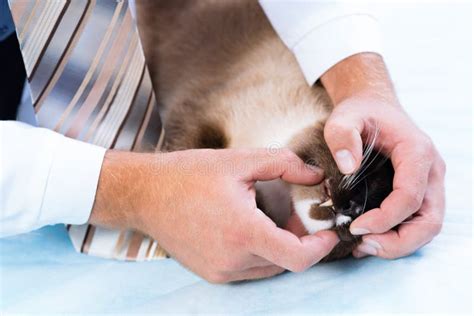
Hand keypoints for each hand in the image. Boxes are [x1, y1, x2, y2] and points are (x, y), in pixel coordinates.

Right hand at [90, 148, 338, 282]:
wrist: (145, 194)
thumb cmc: (188, 175)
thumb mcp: (240, 160)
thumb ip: (284, 165)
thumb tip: (315, 175)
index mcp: (243, 232)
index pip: (298, 257)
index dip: (321, 248)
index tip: (329, 233)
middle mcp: (232, 259)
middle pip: (285, 261)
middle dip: (300, 241)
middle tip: (299, 216)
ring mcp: (220, 271)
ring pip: (268, 267)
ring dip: (279, 247)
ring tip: (271, 219)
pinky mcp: (211, 273)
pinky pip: (249, 269)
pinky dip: (259, 253)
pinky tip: (250, 228)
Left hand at [321, 53, 445, 258]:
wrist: (373, 106)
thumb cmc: (360, 112)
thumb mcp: (344, 117)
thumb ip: (342, 136)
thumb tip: (348, 167)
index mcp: (417, 152)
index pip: (410, 196)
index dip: (385, 219)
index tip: (355, 228)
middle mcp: (431, 171)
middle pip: (429, 222)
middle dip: (397, 242)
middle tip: (362, 245)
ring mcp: (429, 183)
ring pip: (427, 227)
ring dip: (398, 244)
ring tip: (363, 246)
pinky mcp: (421, 191)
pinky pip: (417, 222)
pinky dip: (397, 237)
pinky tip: (369, 239)